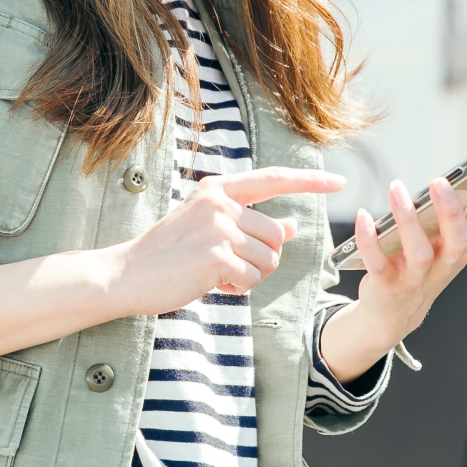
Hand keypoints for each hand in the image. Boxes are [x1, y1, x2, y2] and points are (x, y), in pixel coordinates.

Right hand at [113, 167, 344, 316]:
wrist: (128, 273)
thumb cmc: (168, 253)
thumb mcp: (209, 228)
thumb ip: (249, 223)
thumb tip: (291, 224)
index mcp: (217, 190)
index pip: (272, 179)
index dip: (308, 181)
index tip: (338, 182)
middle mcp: (220, 204)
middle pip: (276, 234)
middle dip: (262, 258)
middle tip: (227, 266)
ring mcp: (218, 229)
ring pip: (268, 259)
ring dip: (249, 275)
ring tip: (216, 274)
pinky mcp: (216, 257)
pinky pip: (252, 278)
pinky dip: (237, 287)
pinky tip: (212, 284)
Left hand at [319, 165, 466, 380]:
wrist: (392, 315)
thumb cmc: (419, 267)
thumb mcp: (442, 244)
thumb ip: (449, 216)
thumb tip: (451, 177)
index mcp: (461, 248)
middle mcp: (444, 264)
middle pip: (456, 239)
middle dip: (450, 210)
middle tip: (439, 180)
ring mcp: (416, 278)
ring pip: (418, 252)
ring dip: (407, 220)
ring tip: (397, 188)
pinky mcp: (387, 285)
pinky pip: (378, 262)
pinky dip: (369, 239)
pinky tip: (363, 216)